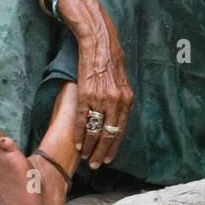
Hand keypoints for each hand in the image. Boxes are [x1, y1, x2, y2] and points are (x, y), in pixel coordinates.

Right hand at [57, 0, 134, 168]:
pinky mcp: (87, 93)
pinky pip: (84, 119)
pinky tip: (77, 143)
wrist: (98, 40)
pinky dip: (80, 133)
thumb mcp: (121, 82)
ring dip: (90, 147)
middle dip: (102, 152)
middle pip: (110, 134)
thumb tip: (115, 118)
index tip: (108, 159)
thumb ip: (120, 100)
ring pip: (96, 130)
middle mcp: (117, 101)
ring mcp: (102, 98)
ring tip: (85, 158)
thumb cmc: (109, 60)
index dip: (114, 147)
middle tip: (95, 165)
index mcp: (127, 99)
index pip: (121, 130)